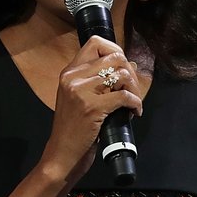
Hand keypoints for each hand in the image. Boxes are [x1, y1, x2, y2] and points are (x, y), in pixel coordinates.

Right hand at [40, 36, 142, 182]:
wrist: (61, 154)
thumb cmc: (73, 129)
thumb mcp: (79, 98)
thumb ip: (98, 81)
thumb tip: (130, 64)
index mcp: (69, 72)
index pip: (95, 43)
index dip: (115, 50)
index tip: (123, 67)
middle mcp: (73, 77)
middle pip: (114, 56)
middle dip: (130, 72)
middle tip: (132, 89)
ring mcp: (81, 92)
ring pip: (121, 74)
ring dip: (134, 88)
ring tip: (133, 102)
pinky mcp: (92, 108)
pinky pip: (124, 96)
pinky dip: (135, 103)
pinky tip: (135, 112)